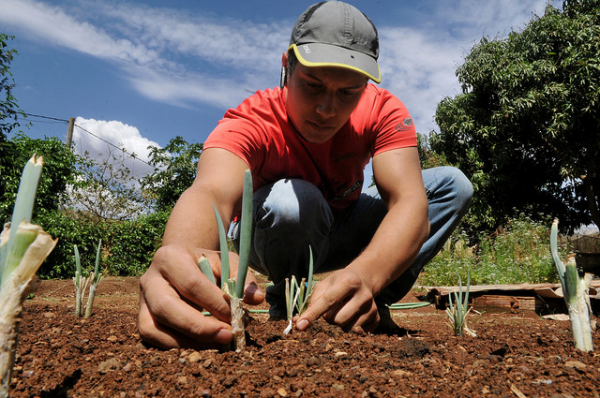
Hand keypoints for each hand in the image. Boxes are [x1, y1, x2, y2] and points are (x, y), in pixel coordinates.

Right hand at [138, 244, 263, 348]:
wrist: (182, 263)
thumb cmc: (207, 264)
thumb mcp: (226, 262)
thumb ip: (242, 277)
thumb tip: (256, 299)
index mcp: (171, 257)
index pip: (192, 284)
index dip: (215, 304)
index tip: (237, 317)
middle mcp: (150, 278)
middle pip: (167, 307)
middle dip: (199, 327)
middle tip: (227, 336)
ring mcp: (142, 300)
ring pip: (154, 327)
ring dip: (187, 341)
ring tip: (216, 344)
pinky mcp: (141, 318)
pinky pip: (151, 338)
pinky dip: (175, 346)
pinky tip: (200, 346)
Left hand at [295, 268, 378, 332]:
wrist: (363, 279)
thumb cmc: (339, 282)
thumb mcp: (325, 284)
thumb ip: (311, 302)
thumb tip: (297, 323)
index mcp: (348, 281)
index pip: (327, 301)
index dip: (312, 314)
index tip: (300, 326)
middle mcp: (363, 294)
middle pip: (337, 320)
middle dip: (329, 318)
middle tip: (332, 308)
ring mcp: (372, 307)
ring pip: (347, 328)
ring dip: (340, 323)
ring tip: (344, 309)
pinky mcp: (376, 317)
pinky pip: (358, 332)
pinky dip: (352, 326)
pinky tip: (354, 314)